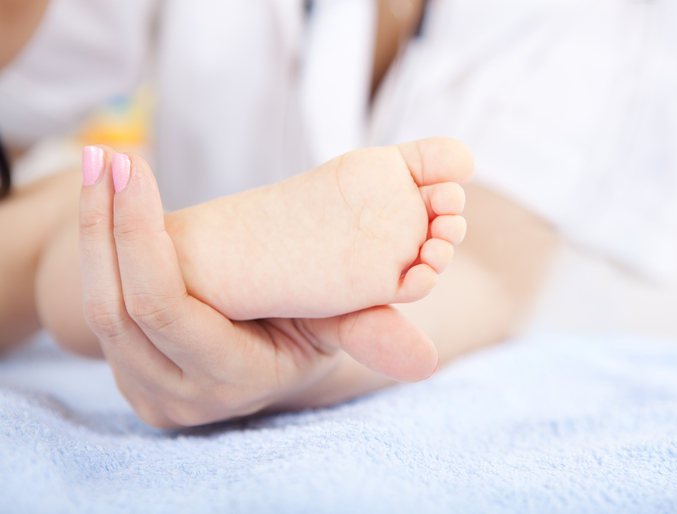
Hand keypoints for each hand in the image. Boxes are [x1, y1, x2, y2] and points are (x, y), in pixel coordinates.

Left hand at [79, 147, 438, 427]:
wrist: (264, 369)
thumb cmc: (305, 336)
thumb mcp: (335, 329)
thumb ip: (369, 334)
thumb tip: (426, 363)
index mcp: (231, 379)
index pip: (165, 310)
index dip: (139, 238)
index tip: (132, 169)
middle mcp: (178, 392)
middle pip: (116, 306)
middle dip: (103, 224)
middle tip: (106, 156)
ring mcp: (145, 386)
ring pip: (97, 306)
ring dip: (93, 231)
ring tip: (99, 165)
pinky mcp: (127, 371)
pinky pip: (97, 308)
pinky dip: (95, 251)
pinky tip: (101, 203)